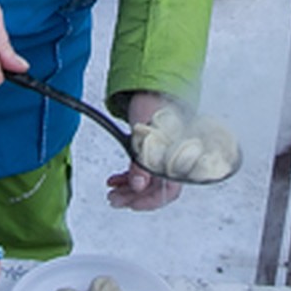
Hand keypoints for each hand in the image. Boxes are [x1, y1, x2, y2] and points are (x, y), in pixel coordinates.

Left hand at [106, 91, 183, 210]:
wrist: (148, 86)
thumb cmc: (152, 104)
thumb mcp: (144, 134)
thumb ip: (142, 162)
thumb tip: (138, 185)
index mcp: (178, 156)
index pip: (170, 190)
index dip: (150, 200)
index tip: (131, 203)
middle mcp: (173, 159)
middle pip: (157, 189)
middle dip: (133, 197)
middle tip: (114, 199)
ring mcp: (163, 156)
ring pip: (148, 182)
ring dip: (129, 189)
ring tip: (112, 190)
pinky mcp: (153, 151)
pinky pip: (143, 171)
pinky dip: (129, 177)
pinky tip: (116, 179)